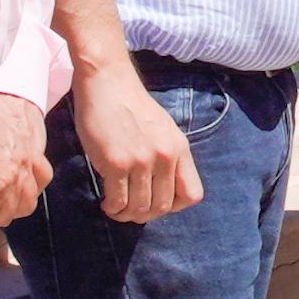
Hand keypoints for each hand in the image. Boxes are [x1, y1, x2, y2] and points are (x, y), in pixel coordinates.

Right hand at [71, 61, 202, 224]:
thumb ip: (167, 156)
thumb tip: (162, 189)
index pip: (192, 195)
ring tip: (116, 208)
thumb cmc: (131, 106)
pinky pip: (118, 201)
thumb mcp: (163, 129)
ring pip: (140, 208)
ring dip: (126, 215)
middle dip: (146, 215)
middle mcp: (165, 156)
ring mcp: (141, 160)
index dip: (175, 207)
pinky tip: (106, 202)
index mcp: (179, 148)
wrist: (108, 82)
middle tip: (130, 210)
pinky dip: (112, 208)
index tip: (156, 202)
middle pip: (163, 207)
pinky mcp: (116, 163)